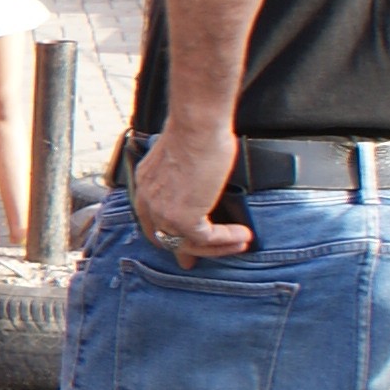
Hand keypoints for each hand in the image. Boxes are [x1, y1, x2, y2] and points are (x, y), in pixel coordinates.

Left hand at [129, 120, 250, 265]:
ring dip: (216, 247)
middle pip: (163, 238)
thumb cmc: (196, 131)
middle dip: (181, 251)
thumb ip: (184, 174)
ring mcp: (164, 211)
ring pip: (187, 244)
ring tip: (239, 244)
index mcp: (146, 184)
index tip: (179, 243)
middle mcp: (149, 200)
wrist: (197, 126)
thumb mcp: (181, 156)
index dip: (165, 233)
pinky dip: (227, 240)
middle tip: (193, 263)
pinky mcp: (184, 218)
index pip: (150, 219)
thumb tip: (200, 180)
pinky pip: (207, 239)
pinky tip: (243, 236)